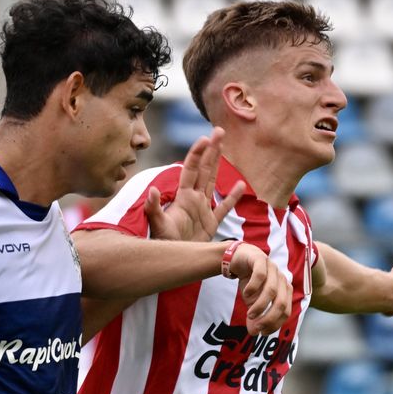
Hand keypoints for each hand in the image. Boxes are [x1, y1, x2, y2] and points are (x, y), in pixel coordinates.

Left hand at [146, 128, 244, 242]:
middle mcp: (194, 198)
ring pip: (212, 181)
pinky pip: (224, 207)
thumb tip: (152, 190)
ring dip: (218, 164)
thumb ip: (154, 209)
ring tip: (223, 147)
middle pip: (204, 169)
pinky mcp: (211, 223)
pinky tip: (240, 185)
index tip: (205, 138)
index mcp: (183, 197)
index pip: (191, 169)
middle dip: (211, 150)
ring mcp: (203, 209)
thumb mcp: (158, 226)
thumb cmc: (164, 244)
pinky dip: (233, 197)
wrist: (174, 262)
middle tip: (219, 131)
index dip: (198, 153)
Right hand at [230, 244, 292, 335]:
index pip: (286, 312)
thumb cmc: (250, 282)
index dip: (275, 324)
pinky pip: (260, 275)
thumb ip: (254, 317)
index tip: (261, 332)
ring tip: (250, 313)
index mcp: (284, 290)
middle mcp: (281, 279)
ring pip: (272, 290)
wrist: (239, 258)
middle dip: (269, 317)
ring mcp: (272, 268)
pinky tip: (246, 293)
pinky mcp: (261, 259)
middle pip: (281, 303)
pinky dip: (253, 287)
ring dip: (260, 305)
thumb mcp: (252, 302)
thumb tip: (253, 334)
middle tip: (256, 325)